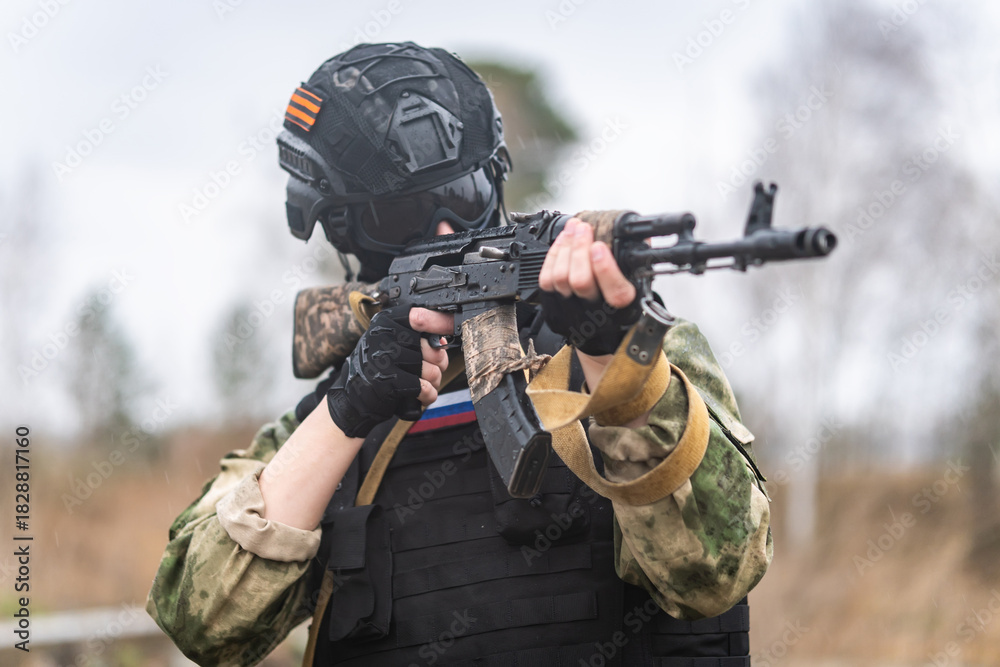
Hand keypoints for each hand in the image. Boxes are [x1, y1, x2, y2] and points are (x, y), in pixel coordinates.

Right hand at [326, 305, 450, 437]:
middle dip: (439, 364)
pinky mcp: (388, 381)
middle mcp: (383, 336)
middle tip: (431, 371)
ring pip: (431, 370)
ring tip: (424, 385)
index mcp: (386, 322)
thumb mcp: (391, 345)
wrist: (352, 398)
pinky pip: (424, 388)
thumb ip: (416, 338)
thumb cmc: (378, 370)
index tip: (448, 330)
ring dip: (433, 383)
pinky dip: (428, 395)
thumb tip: (442, 341)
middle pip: (431, 348)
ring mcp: (384, 358)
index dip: (438, 322)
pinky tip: (422, 397)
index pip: (419, 316)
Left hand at [537, 217, 639, 356]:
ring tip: (573, 228)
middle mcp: (595, 315)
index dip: (605, 268)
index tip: (600, 246)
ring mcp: (571, 313)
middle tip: (583, 228)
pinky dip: (553, 256)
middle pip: (580, 281)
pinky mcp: (553, 309)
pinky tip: (562, 241)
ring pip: (560, 278)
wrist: (602, 335)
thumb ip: (636, 265)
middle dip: (579, 249)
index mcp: (622, 310)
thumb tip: (640, 237)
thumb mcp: (637, 288)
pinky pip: (546, 280)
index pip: (615, 293)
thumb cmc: (621, 305)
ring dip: (565, 248)